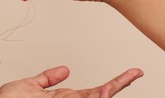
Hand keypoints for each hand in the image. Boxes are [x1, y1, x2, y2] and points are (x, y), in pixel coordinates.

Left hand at [0, 66, 142, 96]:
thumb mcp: (27, 86)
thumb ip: (47, 78)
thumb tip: (65, 70)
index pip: (94, 91)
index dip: (112, 82)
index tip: (131, 72)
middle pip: (101, 95)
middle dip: (120, 84)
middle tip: (137, 72)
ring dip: (112, 89)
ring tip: (128, 76)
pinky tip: (106, 91)